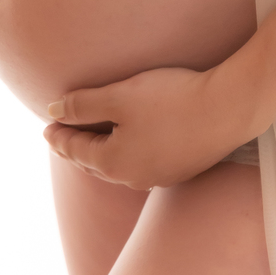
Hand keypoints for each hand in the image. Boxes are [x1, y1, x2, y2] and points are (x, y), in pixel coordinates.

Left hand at [43, 65, 249, 188]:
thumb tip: (53, 112)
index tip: (46, 125)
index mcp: (113, 163)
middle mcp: (134, 177)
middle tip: (63, 133)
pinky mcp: (181, 168)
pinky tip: (133, 141)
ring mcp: (160, 176)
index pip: (75, 149)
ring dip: (103, 151)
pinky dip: (128, 151)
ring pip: (119, 164)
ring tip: (94, 137)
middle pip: (95, 162)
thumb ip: (83, 105)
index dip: (58, 134)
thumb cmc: (171, 99)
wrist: (229, 108)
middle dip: (77, 147)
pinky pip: (142, 162)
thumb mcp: (119, 96)